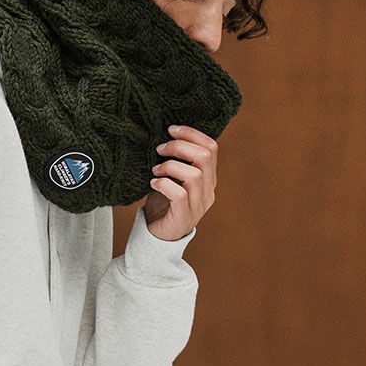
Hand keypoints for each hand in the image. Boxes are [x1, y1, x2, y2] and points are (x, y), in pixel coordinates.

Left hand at [145, 123, 218, 239]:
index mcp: (208, 179)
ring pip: (194, 175)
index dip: (192, 133)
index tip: (171, 129)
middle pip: (204, 157)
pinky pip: (179, 194)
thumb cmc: (163, 202)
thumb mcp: (173, 177)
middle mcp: (208, 192)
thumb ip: (178, 160)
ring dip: (170, 166)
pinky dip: (164, 184)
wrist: (157, 236)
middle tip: (160, 148)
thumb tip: (168, 134)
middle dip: (179, 147)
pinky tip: (154, 183)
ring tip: (156, 169)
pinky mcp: (183, 217)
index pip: (211, 148)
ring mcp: (198, 206)